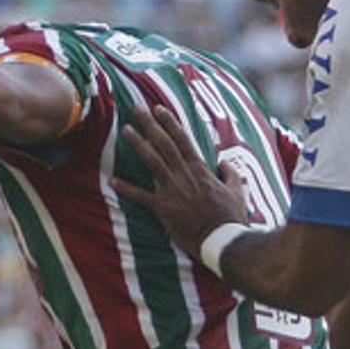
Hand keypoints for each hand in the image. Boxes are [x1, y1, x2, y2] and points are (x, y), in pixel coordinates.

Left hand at [110, 105, 247, 254]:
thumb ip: (230, 174)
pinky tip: (112, 180)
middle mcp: (184, 174)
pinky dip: (126, 189)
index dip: (169, 122)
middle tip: (137, 109)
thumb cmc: (231, 217)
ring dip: (138, 144)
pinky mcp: (163, 208)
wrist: (222, 239)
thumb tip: (225, 163)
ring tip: (126, 130)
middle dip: (150, 124)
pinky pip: (140, 196)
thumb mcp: (237, 191)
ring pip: (152, 161)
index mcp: (200, 169)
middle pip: (164, 143)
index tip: (159, 109)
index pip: (182, 139)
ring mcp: (172, 190)